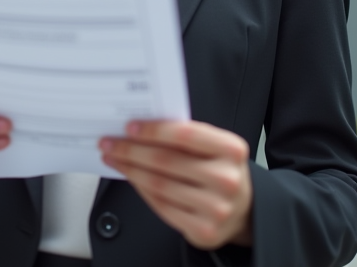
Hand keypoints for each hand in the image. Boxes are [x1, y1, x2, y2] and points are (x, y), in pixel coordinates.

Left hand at [100, 120, 252, 249]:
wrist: (245, 210)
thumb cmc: (222, 171)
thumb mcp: (216, 148)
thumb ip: (187, 137)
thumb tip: (141, 129)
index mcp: (231, 150)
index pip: (185, 135)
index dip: (153, 130)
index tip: (129, 127)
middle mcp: (226, 179)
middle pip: (166, 161)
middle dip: (132, 150)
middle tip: (111, 143)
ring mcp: (216, 207)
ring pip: (160, 185)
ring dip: (130, 170)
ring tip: (115, 159)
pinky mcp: (203, 229)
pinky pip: (161, 206)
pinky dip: (141, 190)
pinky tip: (132, 178)